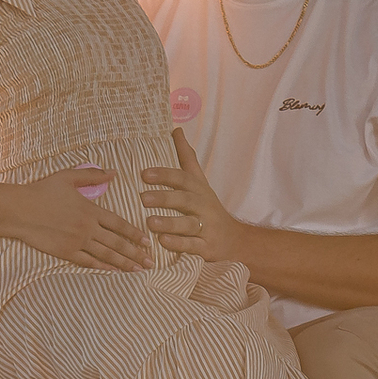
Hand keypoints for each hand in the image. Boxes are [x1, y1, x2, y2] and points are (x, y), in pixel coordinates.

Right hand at [4, 168, 151, 271]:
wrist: (20, 209)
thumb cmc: (42, 191)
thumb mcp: (68, 177)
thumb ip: (93, 175)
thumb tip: (113, 172)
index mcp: (90, 210)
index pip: (119, 224)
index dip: (135, 234)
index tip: (147, 242)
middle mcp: (87, 228)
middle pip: (117, 243)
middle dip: (136, 253)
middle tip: (151, 262)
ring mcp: (77, 242)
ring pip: (106, 255)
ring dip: (124, 263)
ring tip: (138, 270)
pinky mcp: (65, 252)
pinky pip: (88, 262)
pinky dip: (102, 267)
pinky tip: (113, 271)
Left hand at [140, 128, 240, 260]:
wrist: (235, 240)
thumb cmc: (209, 209)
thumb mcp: (200, 182)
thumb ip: (187, 158)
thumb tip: (176, 130)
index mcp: (199, 190)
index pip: (183, 179)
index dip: (165, 175)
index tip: (144, 174)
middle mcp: (203, 207)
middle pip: (185, 200)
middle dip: (164, 198)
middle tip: (142, 197)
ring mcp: (206, 228)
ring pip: (188, 224)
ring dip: (169, 223)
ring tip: (150, 222)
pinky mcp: (206, 248)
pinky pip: (192, 246)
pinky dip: (178, 244)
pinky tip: (162, 241)